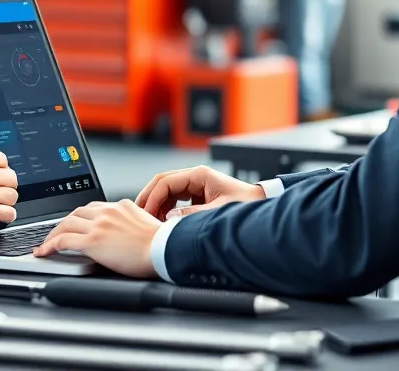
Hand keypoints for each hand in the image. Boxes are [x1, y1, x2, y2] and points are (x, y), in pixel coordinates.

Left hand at [32, 200, 158, 278]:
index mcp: (122, 206)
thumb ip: (132, 224)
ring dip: (53, 234)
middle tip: (58, 233)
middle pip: (77, 212)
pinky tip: (45, 251)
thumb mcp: (147, 224)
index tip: (77, 223)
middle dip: (65, 223)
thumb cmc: (162, 243)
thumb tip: (128, 234)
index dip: (82, 216)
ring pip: (66, 224)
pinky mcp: (92, 241)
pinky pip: (63, 240)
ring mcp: (99, 225)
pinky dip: (50, 245)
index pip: (95, 207)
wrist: (164, 249)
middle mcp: (108, 211)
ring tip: (47, 243)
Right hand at [136, 165, 263, 220]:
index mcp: (199, 175)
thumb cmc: (245, 207)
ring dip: (156, 205)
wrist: (261, 207)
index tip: (144, 214)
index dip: (152, 198)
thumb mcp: (217, 213)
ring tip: (149, 222)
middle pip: (162, 183)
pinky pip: (175, 199)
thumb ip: (191, 216)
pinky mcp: (198, 195)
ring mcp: (196, 185)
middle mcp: (196, 177)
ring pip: (167, 191)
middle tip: (137, 215)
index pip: (165, 182)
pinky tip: (162, 222)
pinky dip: (166, 209)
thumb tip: (168, 220)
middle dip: (148, 198)